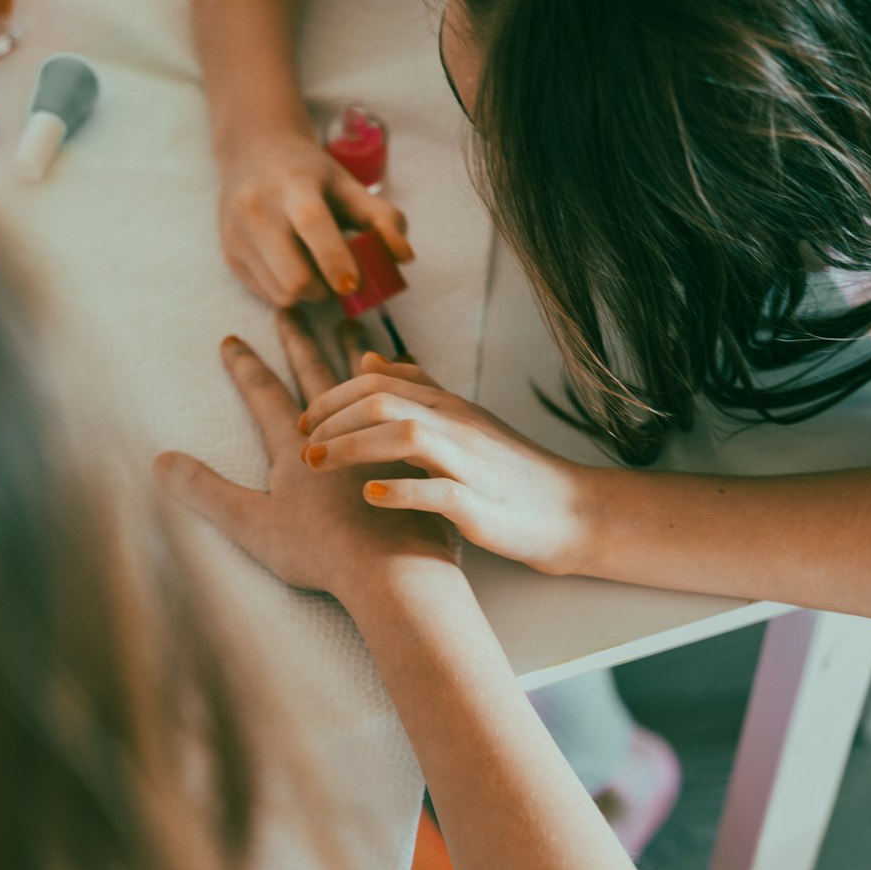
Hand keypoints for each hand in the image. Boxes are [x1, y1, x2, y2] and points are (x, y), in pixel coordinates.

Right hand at [154, 313, 456, 601]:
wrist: (394, 567)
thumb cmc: (322, 552)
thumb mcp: (250, 523)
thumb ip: (204, 490)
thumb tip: (158, 461)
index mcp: (298, 446)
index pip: (265, 395)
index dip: (246, 367)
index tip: (232, 338)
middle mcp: (341, 431)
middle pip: (316, 376)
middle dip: (298, 342)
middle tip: (291, 311)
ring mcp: (383, 438)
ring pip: (368, 381)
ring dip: (355, 351)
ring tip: (352, 325)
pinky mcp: (418, 451)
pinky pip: (413, 399)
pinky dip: (406, 378)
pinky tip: (412, 367)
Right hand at [217, 130, 411, 306]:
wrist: (253, 152)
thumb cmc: (309, 173)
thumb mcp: (348, 186)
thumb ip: (383, 218)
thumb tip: (404, 257)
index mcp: (292, 185)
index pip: (312, 225)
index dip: (334, 260)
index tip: (353, 284)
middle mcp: (257, 209)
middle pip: (293, 276)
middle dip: (326, 289)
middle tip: (340, 279)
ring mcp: (237, 234)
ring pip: (281, 294)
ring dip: (308, 296)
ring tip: (318, 273)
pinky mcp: (229, 255)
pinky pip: (266, 295)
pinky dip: (289, 293)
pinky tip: (296, 270)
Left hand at [298, 354, 594, 575]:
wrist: (569, 510)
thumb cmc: (508, 469)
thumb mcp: (461, 419)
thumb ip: (413, 388)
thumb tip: (365, 359)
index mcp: (447, 407)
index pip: (377, 383)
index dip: (332, 398)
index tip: (303, 423)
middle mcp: (456, 427)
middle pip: (383, 403)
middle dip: (332, 420)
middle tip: (302, 446)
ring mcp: (470, 464)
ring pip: (406, 436)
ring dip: (353, 447)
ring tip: (318, 465)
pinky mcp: (481, 505)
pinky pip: (439, 491)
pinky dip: (401, 491)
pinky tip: (370, 496)